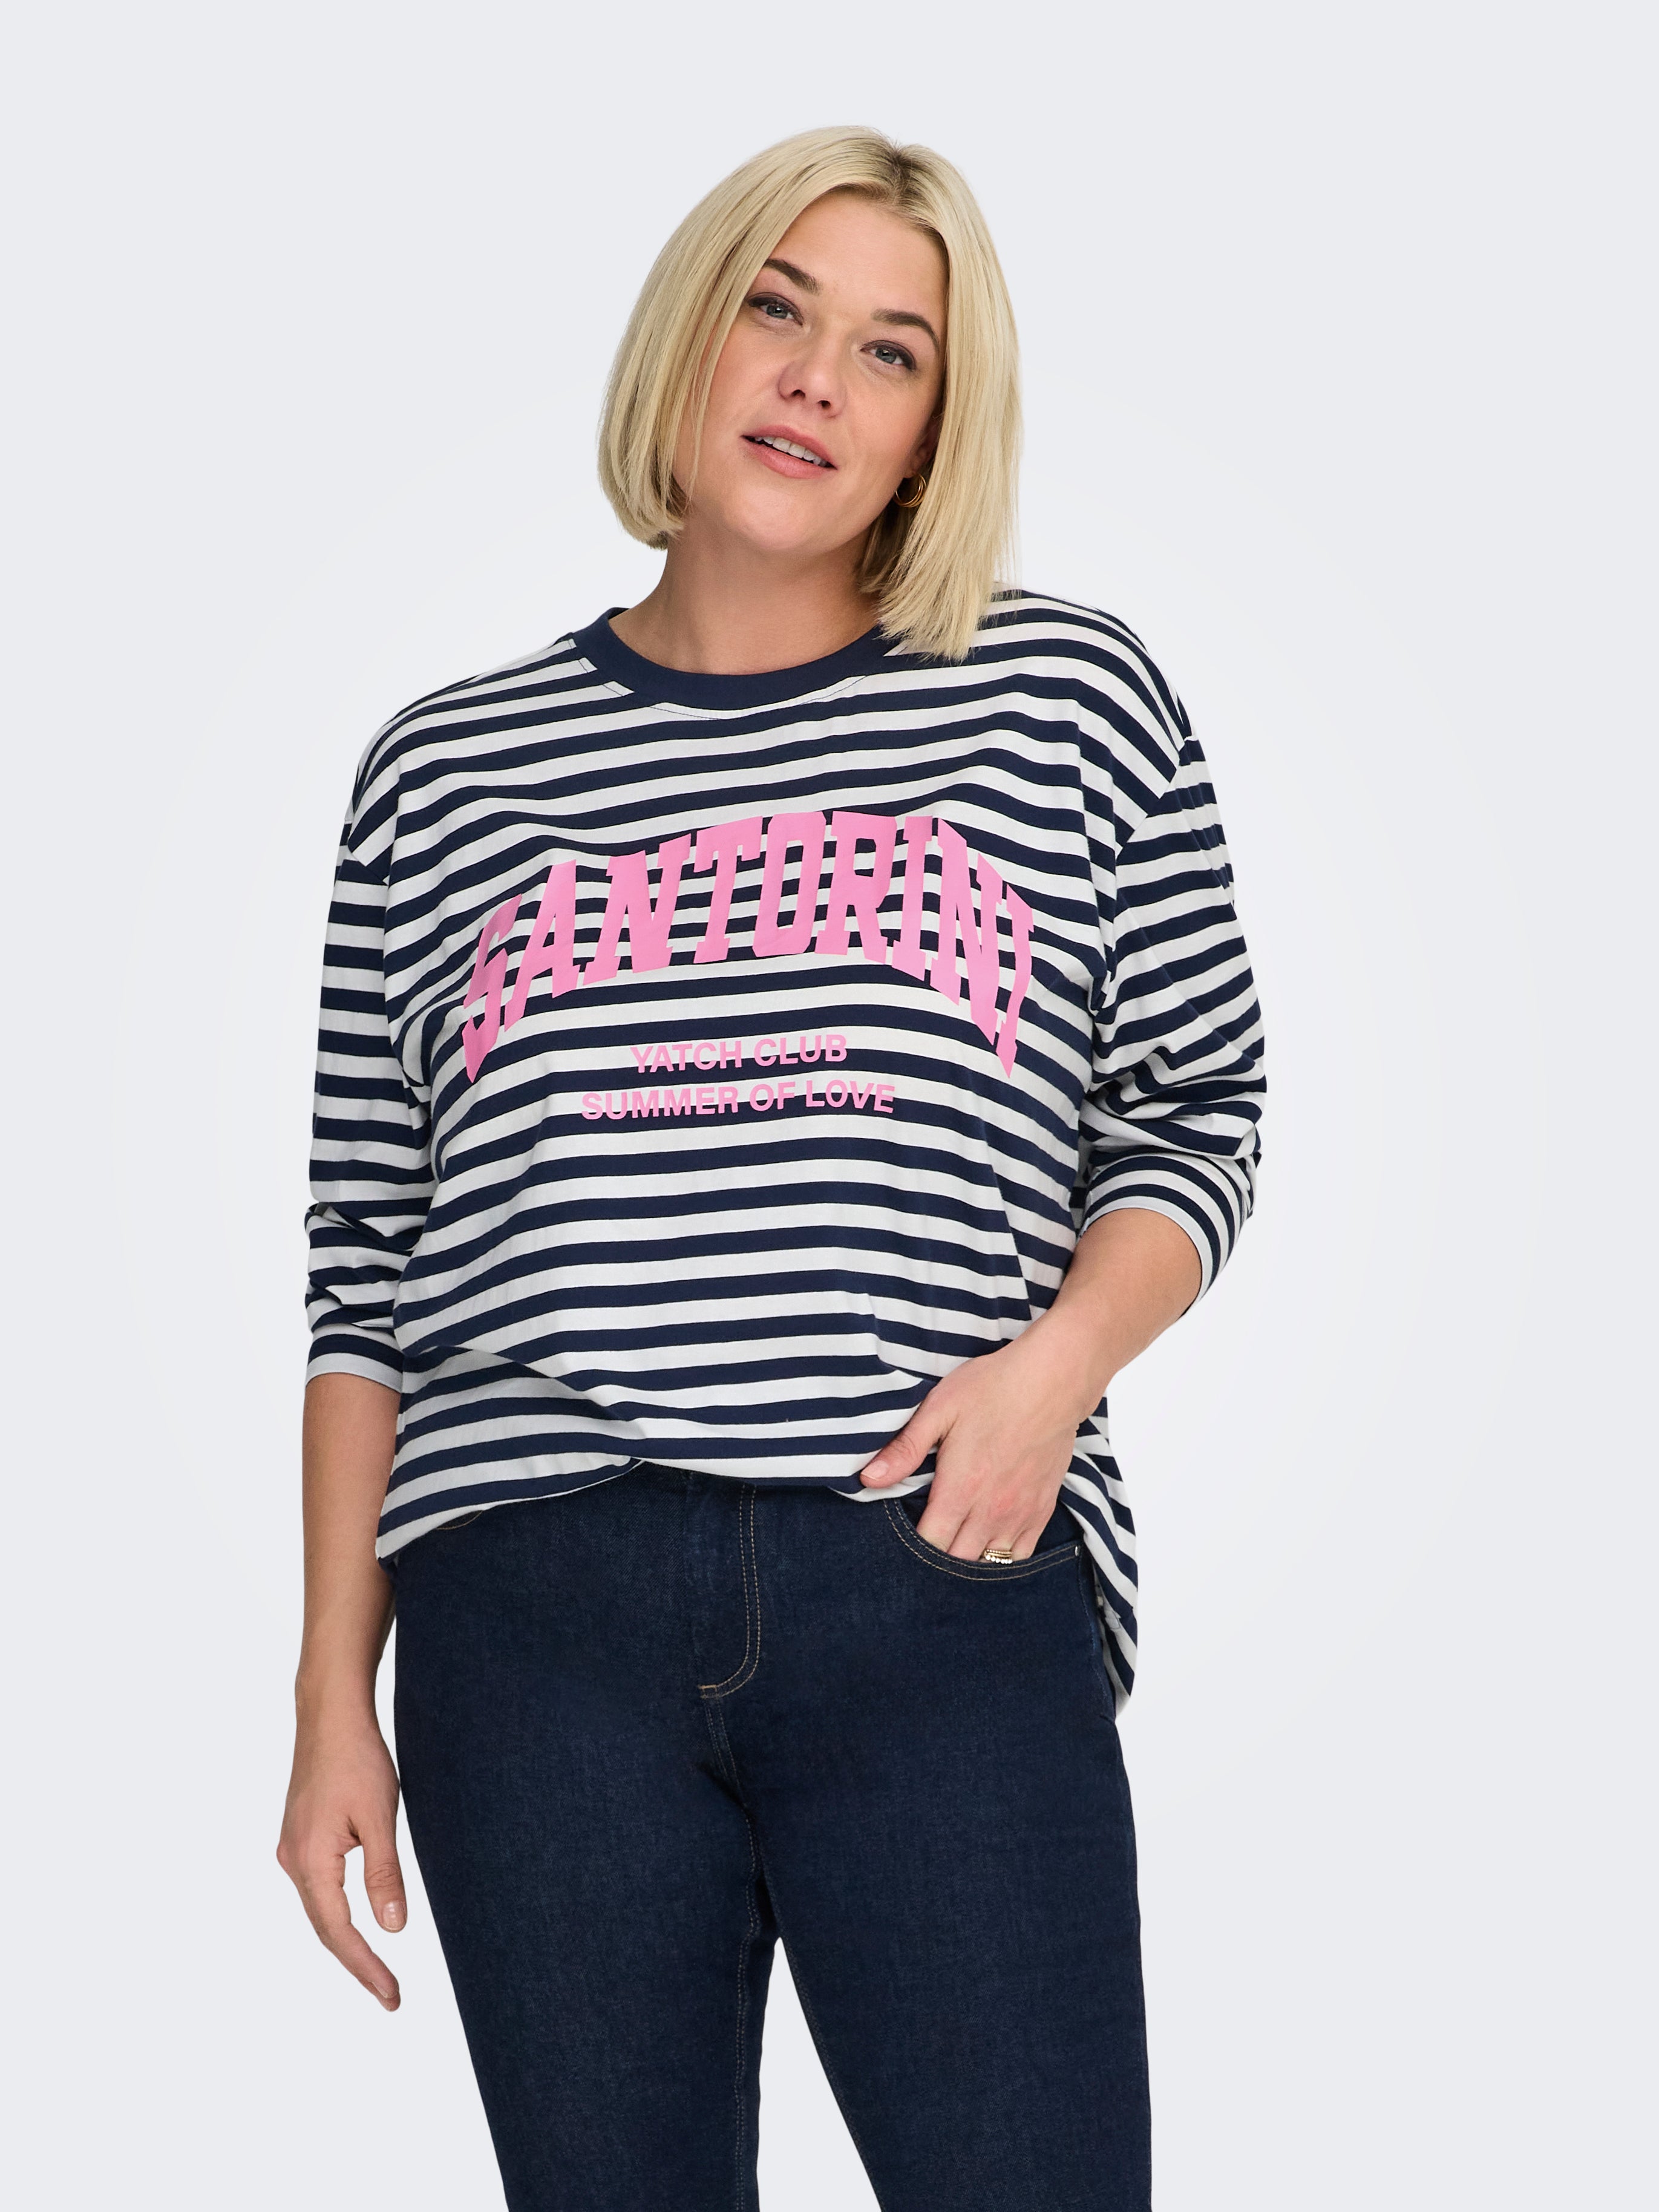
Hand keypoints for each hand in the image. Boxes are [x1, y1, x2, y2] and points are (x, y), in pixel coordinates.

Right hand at [277, 1713, 406, 2009]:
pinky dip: (337, 1912)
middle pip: (324, 1928)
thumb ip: (384, 1873)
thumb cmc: (357, 1759)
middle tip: (390, 1995)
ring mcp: (293, 1848)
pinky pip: (317, 1888)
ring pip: (319, 1909)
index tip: (391, 1997)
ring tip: (376, 1970)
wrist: (330, 1715)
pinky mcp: (300, 1836)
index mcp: (310, 1861)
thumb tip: (394, 1928)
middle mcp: (293, 1860)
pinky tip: (355, 1921)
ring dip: (346, 1941)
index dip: (366, 1967)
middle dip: (357, 1963)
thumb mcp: (380, 1816)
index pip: (339, 1932)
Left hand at [858, 1319, 1097, 1559]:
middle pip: (957, 1562)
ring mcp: (1020, 1514)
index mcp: (960, 1489)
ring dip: (969, 1562)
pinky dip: (1002, 1559)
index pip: (929, 1543)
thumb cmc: (993, 1388)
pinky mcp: (1042, 1510)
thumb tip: (867, 1479)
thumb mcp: (939, 1409)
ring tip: (954, 1545)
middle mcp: (991, 1511)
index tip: (902, 1538)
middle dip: (937, 1560)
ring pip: (989, 1565)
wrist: (1053, 1381)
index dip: (911, 1548)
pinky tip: (987, 1546)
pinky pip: (1020, 1556)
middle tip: (927, 1540)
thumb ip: (904, 1449)